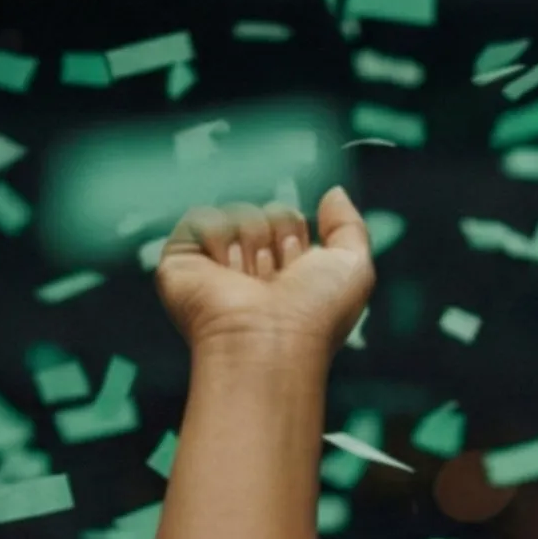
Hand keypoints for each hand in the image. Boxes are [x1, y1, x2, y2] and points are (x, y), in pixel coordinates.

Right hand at [155, 184, 375, 359]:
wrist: (267, 345)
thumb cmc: (313, 318)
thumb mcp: (354, 270)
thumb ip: (350, 227)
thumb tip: (334, 193)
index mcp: (285, 273)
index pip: (288, 219)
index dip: (294, 238)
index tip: (296, 269)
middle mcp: (252, 270)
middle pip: (265, 214)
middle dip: (275, 240)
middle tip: (273, 280)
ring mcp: (216, 265)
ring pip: (239, 213)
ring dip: (250, 245)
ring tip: (248, 284)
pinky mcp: (183, 260)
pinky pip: (203, 217)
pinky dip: (218, 239)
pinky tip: (223, 275)